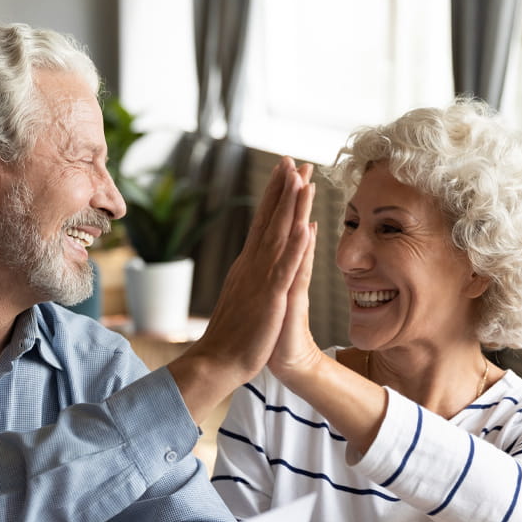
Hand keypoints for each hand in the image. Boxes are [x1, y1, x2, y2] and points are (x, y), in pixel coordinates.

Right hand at [168, 155, 315, 419]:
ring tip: (302, 180)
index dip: (275, 195)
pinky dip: (294, 246)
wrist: (218, 361)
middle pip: (270, 220)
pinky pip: (285, 268)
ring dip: (290, 207)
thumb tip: (255, 260)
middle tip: (293, 160)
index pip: (263, 222)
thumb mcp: (244, 298)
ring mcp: (260, 279)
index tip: (285, 171)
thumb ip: (250, 276)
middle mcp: (252, 265)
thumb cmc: (233, 335)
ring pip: (278, 236)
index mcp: (248, 265)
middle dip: (283, 189)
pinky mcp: (270, 297)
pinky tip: (303, 227)